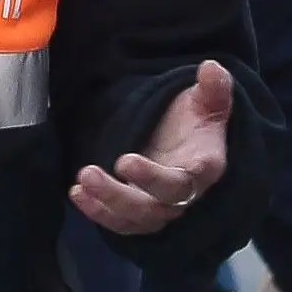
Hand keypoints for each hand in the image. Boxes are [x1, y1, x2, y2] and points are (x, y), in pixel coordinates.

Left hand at [69, 60, 233, 235]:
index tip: (124, 161)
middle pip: (153, 208)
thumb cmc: (197, 119)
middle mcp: (184, 196)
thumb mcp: (207, 99)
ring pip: (135, 219)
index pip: (181, 184)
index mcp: (202, 169)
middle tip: (88, 173)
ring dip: (105, 205)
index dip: (153, 178)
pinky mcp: (142, 212)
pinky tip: (77, 195)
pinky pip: (121, 222)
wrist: (189, 137)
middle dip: (118, 195)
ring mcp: (161, 207)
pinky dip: (98, 213)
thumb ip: (214, 87)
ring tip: (79, 185)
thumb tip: (210, 68)